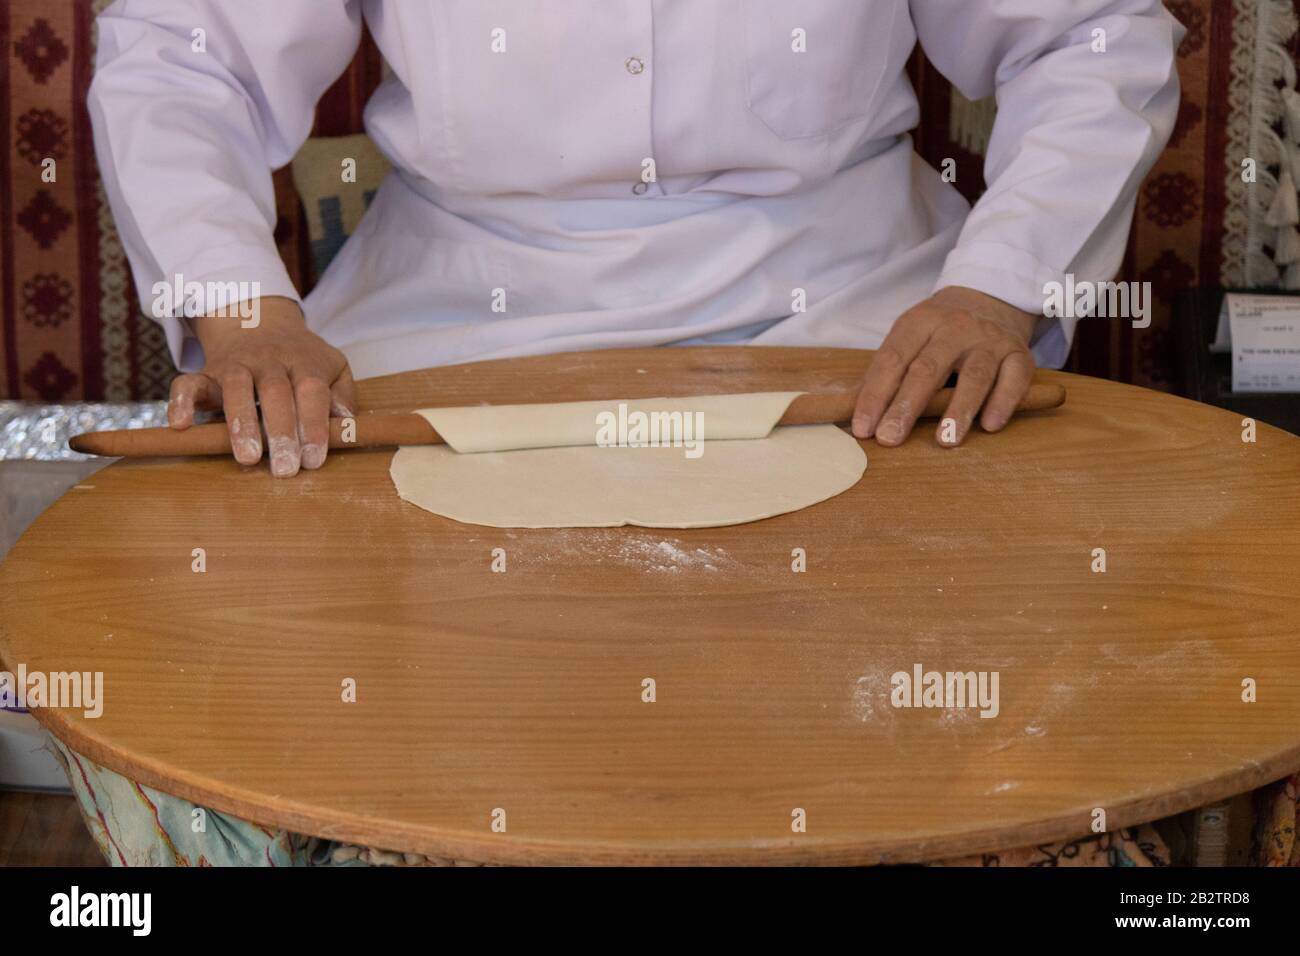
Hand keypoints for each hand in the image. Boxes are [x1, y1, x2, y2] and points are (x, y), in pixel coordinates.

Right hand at [167, 296, 355, 476]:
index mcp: (304, 361)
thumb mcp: (333, 367)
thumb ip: (342, 395)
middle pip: (275, 391)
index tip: (313, 459)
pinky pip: (187, 382)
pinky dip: (180, 401)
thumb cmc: (302, 358)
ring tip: (248, 457)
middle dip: (280, 431)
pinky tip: (180, 426)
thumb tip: (346, 424)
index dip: (314, 424)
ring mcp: (235, 364)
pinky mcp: (206, 372)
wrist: (259, 322)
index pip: (311, 391)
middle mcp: (269, 360)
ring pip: (235, 387)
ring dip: (240, 422)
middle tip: (285, 468)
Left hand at [852, 286, 1038, 447]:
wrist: (989, 299)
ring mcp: (989, 340)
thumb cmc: (938, 332)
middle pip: (928, 368)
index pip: (892, 360)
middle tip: (890, 438)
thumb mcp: (909, 337)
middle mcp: (954, 328)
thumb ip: (887, 371)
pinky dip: (1003, 401)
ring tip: (945, 440)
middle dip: (906, 406)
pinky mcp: (1019, 353)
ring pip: (974, 374)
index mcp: (918, 322)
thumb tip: (857, 415)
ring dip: (959, 409)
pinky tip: (990, 425)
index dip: (875, 395)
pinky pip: (1014, 378)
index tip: (864, 428)